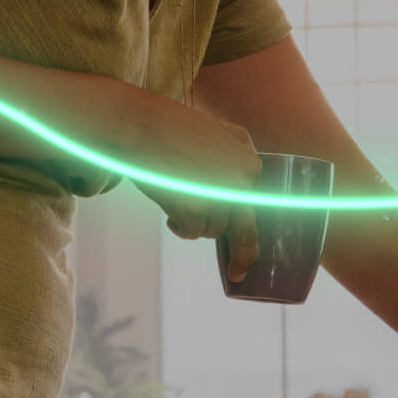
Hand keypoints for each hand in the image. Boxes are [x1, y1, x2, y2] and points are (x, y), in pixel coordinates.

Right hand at [126, 101, 262, 280]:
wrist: (140, 128)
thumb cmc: (171, 126)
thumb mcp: (217, 129)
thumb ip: (236, 149)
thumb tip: (246, 172)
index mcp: (249, 164)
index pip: (257, 203)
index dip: (246, 221)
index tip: (244, 242)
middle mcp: (240, 184)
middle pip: (245, 232)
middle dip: (242, 256)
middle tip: (237, 272)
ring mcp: (219, 200)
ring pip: (212, 230)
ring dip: (195, 223)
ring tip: (177, 201)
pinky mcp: (195, 211)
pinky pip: (191, 233)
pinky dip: (179, 227)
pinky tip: (169, 212)